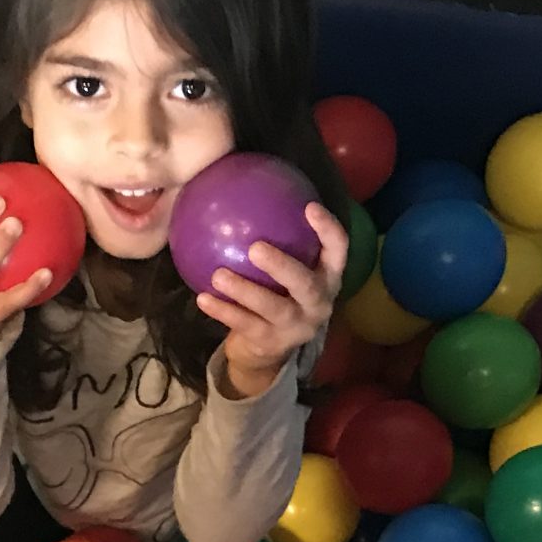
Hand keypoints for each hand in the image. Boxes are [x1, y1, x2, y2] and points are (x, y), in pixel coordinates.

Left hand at [198, 202, 350, 397]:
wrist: (269, 350)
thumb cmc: (277, 294)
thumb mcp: (285, 272)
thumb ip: (278, 239)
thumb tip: (245, 192)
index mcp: (328, 277)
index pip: (338, 249)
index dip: (328, 228)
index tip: (309, 206)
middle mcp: (319, 302)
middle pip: (305, 284)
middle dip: (282, 266)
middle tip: (255, 248)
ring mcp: (297, 326)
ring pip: (273, 308)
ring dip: (245, 291)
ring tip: (219, 274)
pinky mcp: (273, 343)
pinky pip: (245, 325)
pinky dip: (223, 311)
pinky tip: (203, 298)